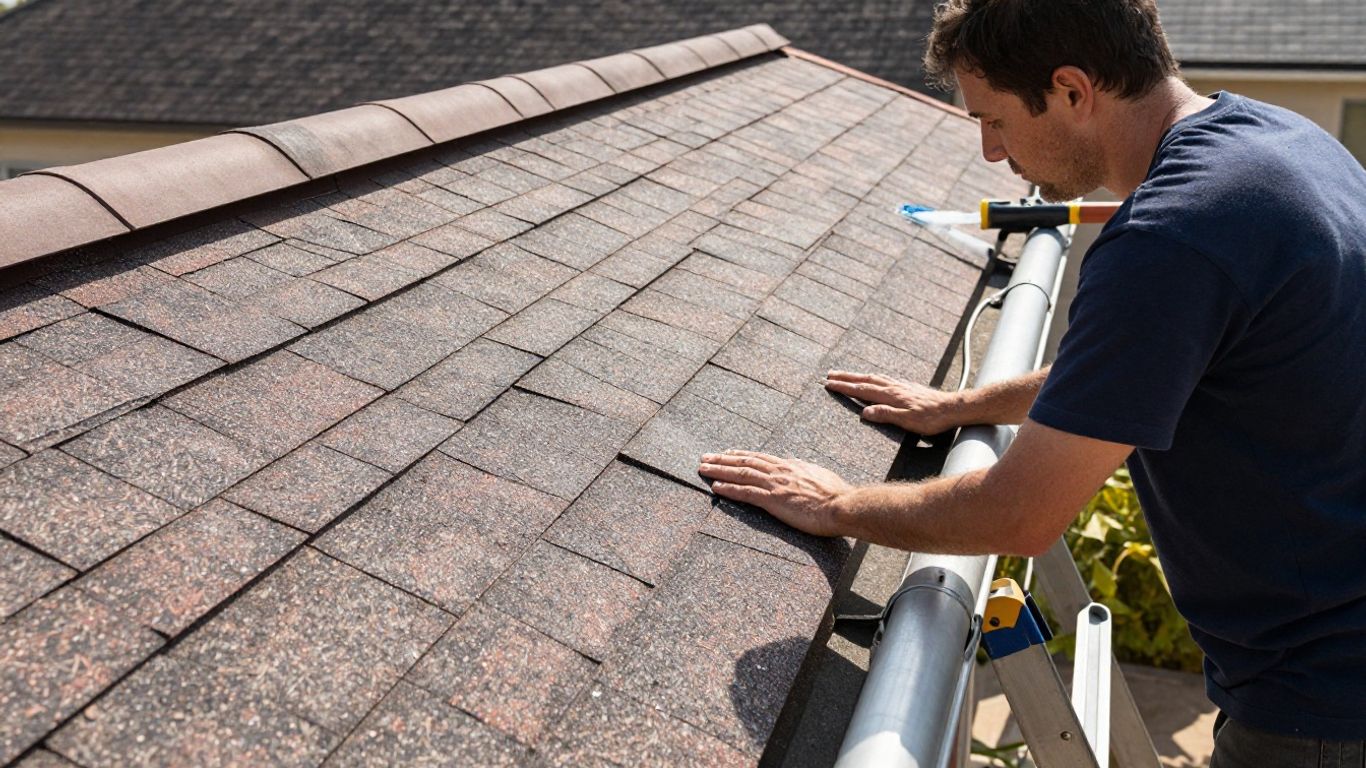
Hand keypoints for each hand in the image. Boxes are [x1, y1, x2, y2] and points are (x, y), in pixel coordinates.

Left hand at [697, 450, 852, 537]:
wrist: (842, 505)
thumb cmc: (836, 494)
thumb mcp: (819, 474)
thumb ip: (803, 469)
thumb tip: (795, 463)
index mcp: (790, 465)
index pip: (760, 457)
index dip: (741, 454)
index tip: (727, 452)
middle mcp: (779, 471)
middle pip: (745, 461)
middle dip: (723, 458)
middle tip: (705, 457)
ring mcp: (775, 485)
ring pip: (741, 473)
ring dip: (719, 470)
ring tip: (702, 468)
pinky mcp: (773, 500)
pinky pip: (745, 493)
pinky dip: (729, 488)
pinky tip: (715, 487)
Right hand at [824, 370, 959, 434]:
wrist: (953, 408)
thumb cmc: (932, 419)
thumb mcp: (908, 421)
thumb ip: (886, 415)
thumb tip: (865, 412)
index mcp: (891, 396)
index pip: (862, 390)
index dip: (844, 387)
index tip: (828, 383)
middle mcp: (894, 387)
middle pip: (865, 380)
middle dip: (846, 377)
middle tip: (830, 374)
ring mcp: (901, 385)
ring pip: (875, 378)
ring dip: (858, 376)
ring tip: (846, 374)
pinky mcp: (908, 387)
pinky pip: (885, 379)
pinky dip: (874, 377)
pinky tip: (875, 378)